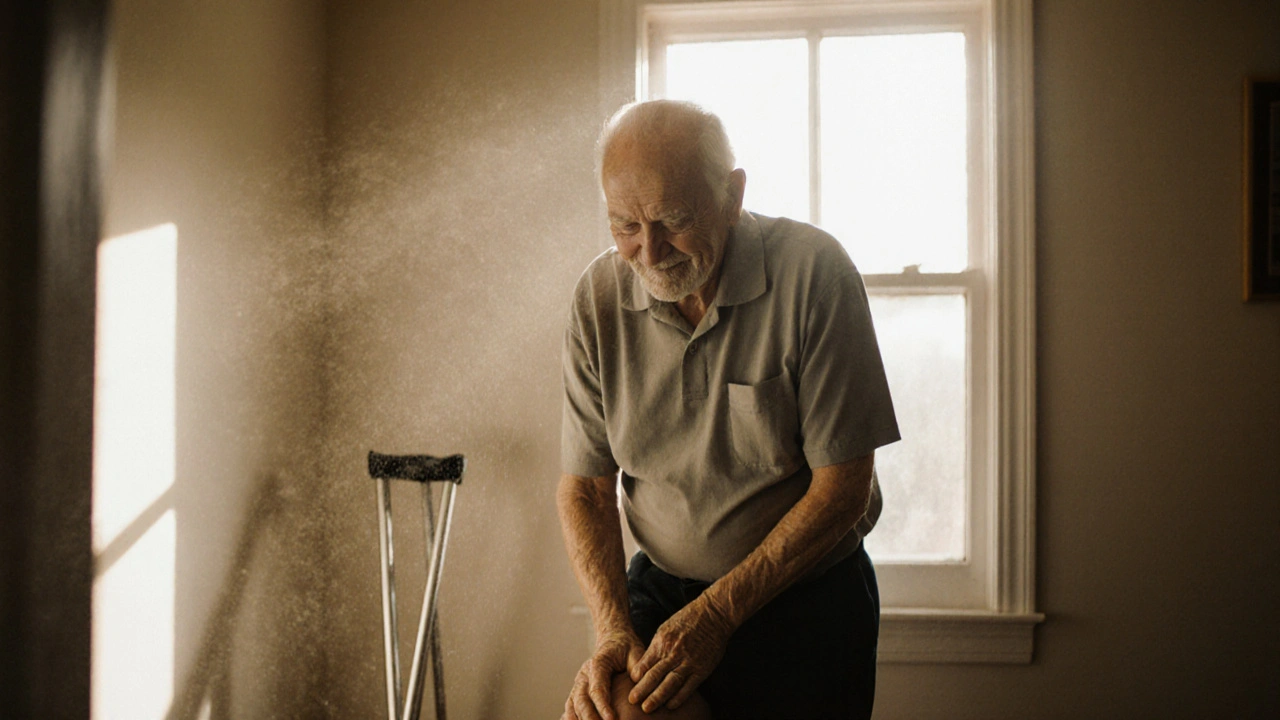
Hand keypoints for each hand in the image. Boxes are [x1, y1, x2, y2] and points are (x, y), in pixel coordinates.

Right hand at [563, 630, 644, 719]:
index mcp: (598, 663)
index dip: (603, 705)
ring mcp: (579, 682)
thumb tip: (638, 681)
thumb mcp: (636, 652)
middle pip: (582, 699)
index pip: (598, 688)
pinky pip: (570, 705)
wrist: (614, 641)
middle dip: (589, 717)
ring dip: (578, 719)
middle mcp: (585, 673)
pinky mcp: (578, 690)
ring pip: (573, 704)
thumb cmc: (627, 648)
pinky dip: (570, 717)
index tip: (611, 719)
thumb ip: (638, 666)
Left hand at [628, 598, 734, 712]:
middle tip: (632, 701)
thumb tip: (645, 663)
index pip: (646, 662)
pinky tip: (670, 706)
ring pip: (669, 683)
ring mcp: (688, 662)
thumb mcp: (666, 627)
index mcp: (663, 641)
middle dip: (642, 690)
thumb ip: (657, 646)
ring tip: (647, 708)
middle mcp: (674, 652)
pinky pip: (688, 687)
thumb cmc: (688, 619)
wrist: (713, 614)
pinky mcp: (702, 669)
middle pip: (654, 675)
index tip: (629, 685)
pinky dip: (678, 698)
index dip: (637, 675)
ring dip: (657, 697)